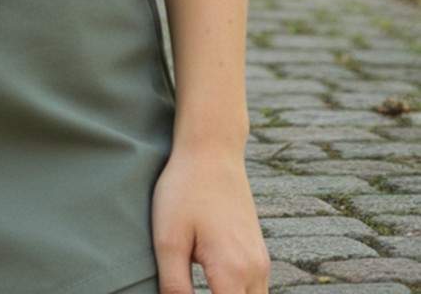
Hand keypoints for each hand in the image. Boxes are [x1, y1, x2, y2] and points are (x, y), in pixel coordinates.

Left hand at [150, 145, 271, 293]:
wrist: (211, 149)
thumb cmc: (185, 189)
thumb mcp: (169, 239)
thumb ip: (174, 287)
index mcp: (232, 273)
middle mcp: (255, 272)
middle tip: (190, 292)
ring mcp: (261, 261)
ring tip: (201, 288)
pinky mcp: (259, 252)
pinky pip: (256, 292)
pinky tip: (217, 290)